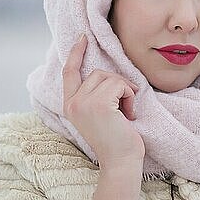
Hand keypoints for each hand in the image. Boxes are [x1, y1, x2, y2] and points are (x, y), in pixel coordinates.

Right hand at [62, 34, 144, 169]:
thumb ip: (96, 95)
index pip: (69, 73)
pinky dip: (130, 96)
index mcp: (70, 106)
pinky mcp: (98, 103)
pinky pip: (121, 85)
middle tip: (125, 107)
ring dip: (125, 92)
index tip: (82, 38)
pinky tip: (129, 115)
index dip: (75, 54)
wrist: (120, 161)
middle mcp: (73, 103)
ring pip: (110, 78)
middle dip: (117, 84)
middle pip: (98, 73)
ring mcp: (83, 103)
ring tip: (126, 113)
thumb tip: (106, 74)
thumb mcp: (100, 114)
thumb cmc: (117, 139)